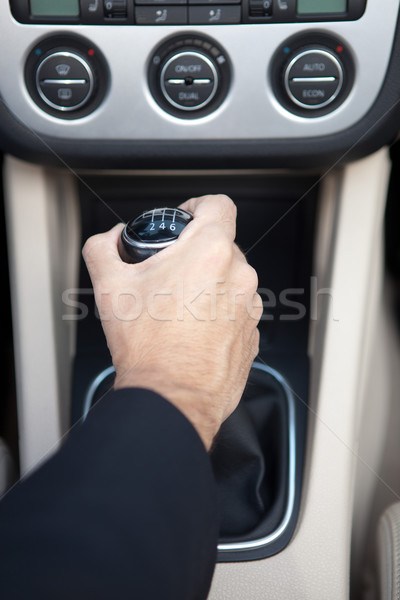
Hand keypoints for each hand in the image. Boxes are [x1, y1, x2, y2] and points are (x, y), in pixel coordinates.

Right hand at [82, 195, 261, 449]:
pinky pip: (237, 311)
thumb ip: (104, 247)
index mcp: (210, 253)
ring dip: (208, 286)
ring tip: (179, 311)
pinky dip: (219, 314)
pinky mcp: (253, 335)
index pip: (218, 205)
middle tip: (169, 277)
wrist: (172, 398)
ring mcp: (251, 308)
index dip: (197, 206)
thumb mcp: (109, 286)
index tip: (185, 219)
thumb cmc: (149, 348)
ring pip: (230, 280)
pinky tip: (194, 333)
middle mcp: (239, 276)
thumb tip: (111, 238)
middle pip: (221, 246)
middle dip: (196, 254)